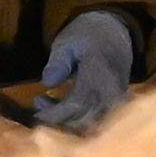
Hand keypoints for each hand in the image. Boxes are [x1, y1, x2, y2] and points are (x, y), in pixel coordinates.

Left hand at [26, 8, 134, 131]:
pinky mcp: (117, 105)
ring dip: (68, 123)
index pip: (78, 102)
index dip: (56, 112)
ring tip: (47, 108)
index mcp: (99, 72)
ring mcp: (117, 98)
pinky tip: (62, 112)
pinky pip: (99, 121)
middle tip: (39, 110)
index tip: (37, 111)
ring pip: (93, 124)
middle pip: (86, 119)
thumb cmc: (87, 36)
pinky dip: (79, 122)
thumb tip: (47, 83)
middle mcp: (112, 89)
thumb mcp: (67, 41)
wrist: (115, 33)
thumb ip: (58, 61)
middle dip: (59, 121)